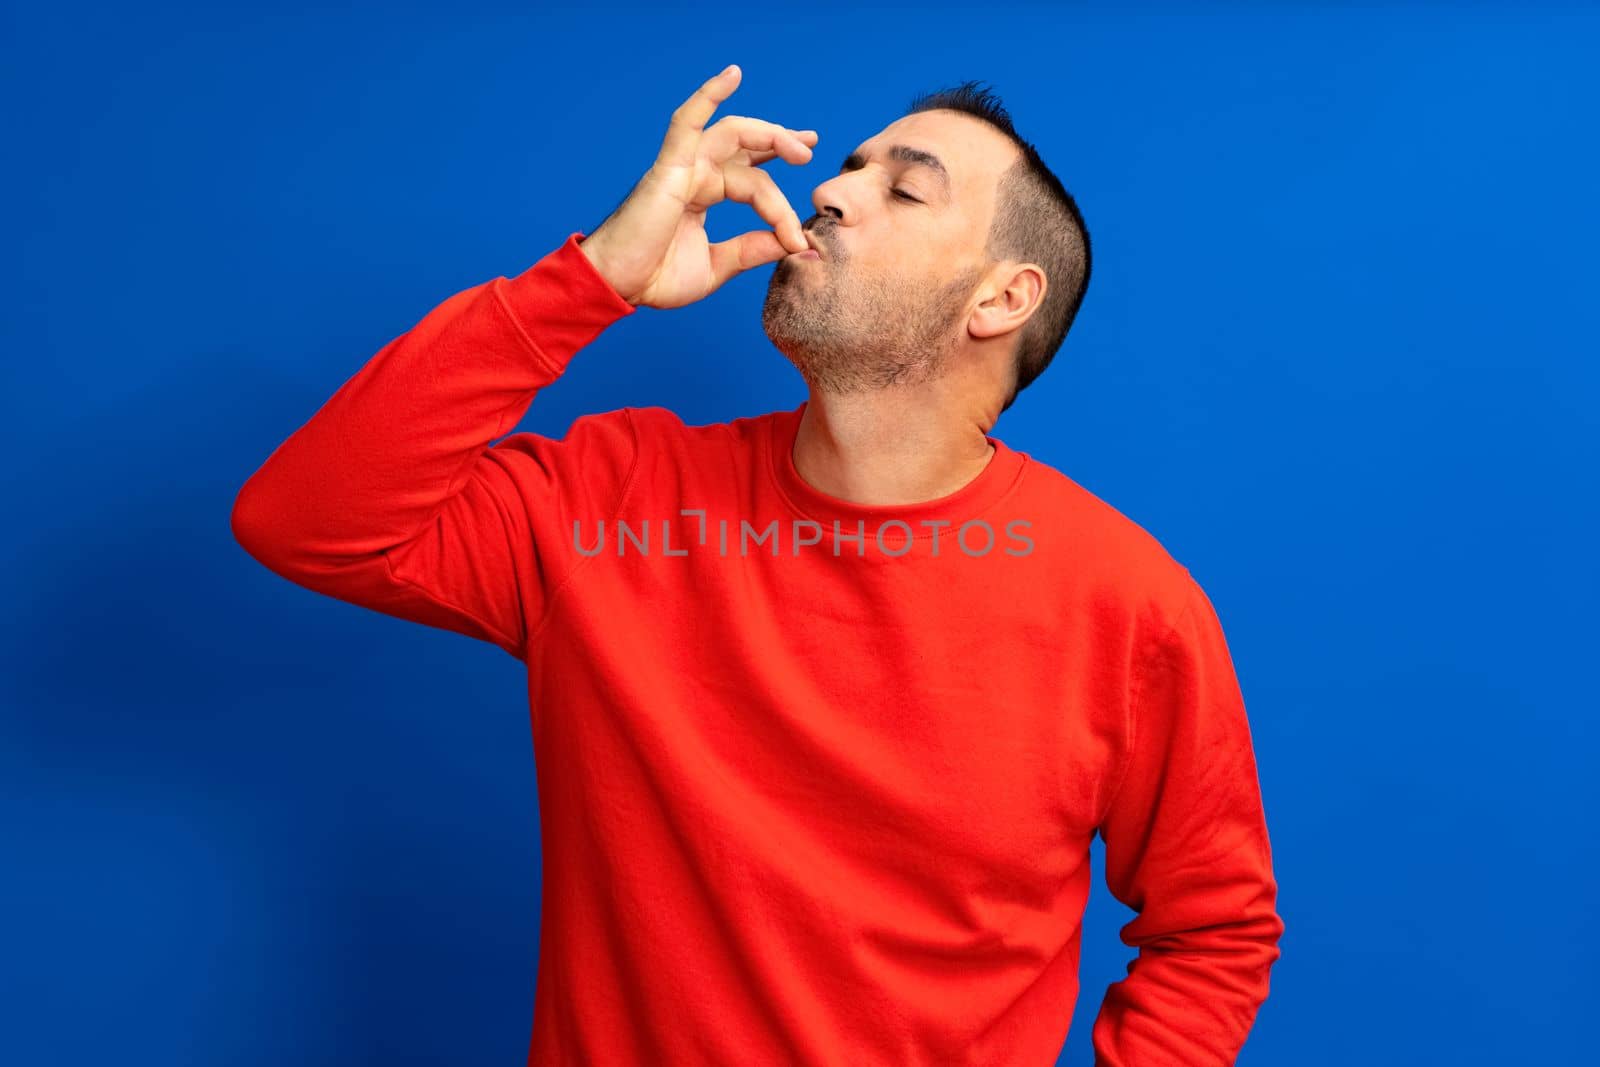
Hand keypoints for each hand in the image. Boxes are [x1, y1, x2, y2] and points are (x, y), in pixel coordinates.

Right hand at [578, 64, 817, 309]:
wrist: (617, 287)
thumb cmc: (654, 277)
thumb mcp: (718, 266)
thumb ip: (752, 250)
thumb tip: (797, 245)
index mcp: (705, 194)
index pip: (753, 182)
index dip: (781, 204)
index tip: (798, 237)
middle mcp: (696, 174)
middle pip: (747, 146)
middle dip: (781, 144)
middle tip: (809, 149)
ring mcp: (683, 167)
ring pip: (733, 134)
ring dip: (769, 134)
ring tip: (800, 147)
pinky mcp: (669, 168)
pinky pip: (687, 122)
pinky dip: (708, 95)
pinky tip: (733, 75)